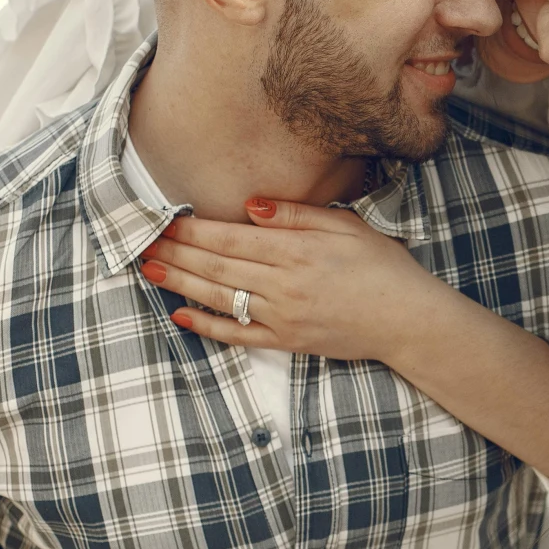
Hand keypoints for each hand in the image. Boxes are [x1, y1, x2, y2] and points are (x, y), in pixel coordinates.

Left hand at [144, 202, 446, 363]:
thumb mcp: (345, 226)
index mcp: (296, 249)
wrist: (408, 320)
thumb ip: (297, 215)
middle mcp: (283, 283)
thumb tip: (252, 206)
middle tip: (141, 242)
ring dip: (180, 282)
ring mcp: (282, 316)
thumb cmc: (382, 267)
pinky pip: (237, 334)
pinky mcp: (287, 341)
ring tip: (150, 269)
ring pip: (219, 296)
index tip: (164, 219)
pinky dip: (207, 325)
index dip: (191, 228)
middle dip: (175, 252)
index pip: (229, 236)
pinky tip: (181, 314)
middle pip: (216, 264)